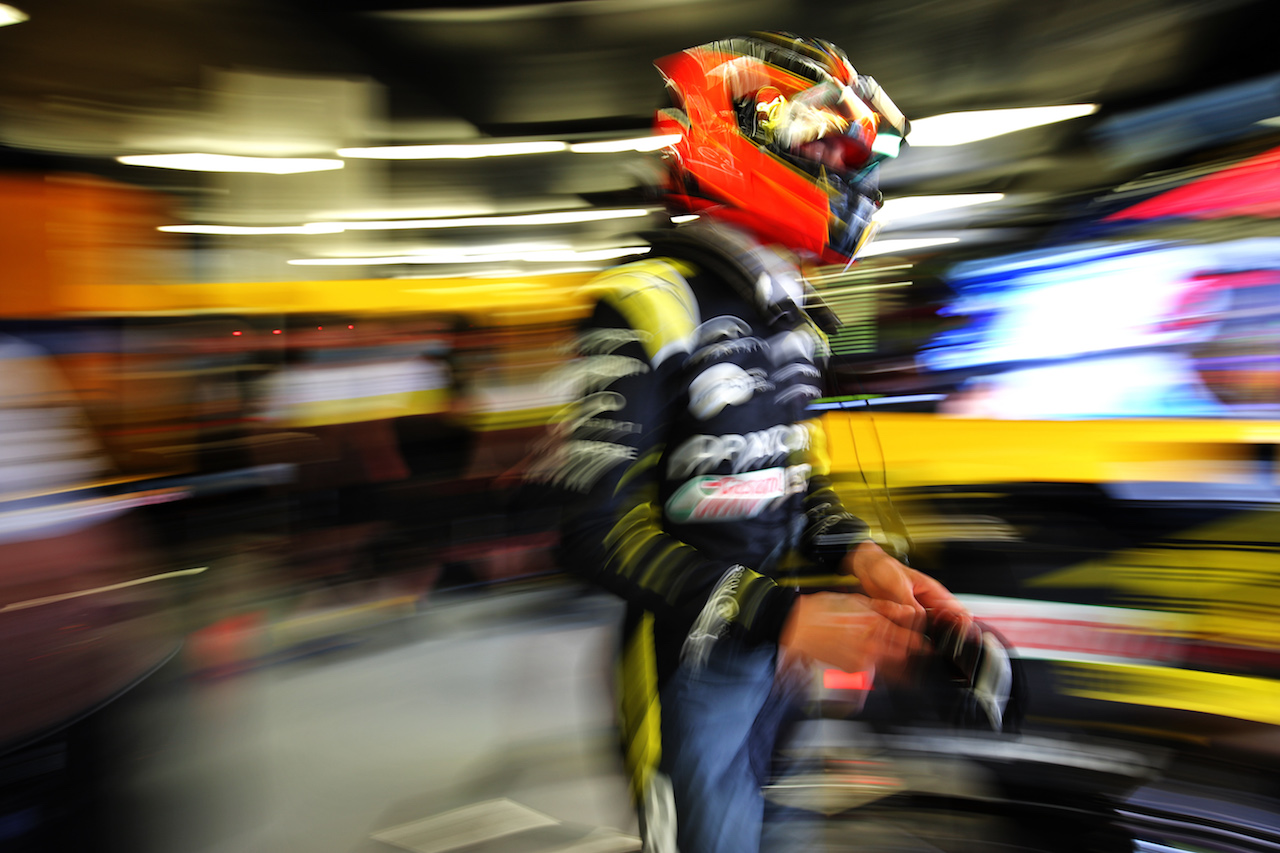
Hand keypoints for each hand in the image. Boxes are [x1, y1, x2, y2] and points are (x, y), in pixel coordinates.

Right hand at [778, 591, 922, 676]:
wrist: (797, 627)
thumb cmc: (823, 610)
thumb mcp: (857, 599)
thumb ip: (885, 607)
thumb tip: (907, 610)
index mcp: (876, 624)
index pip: (910, 639)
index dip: (921, 643)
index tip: (927, 645)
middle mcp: (873, 645)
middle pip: (904, 657)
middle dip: (911, 656)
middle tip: (918, 656)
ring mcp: (863, 660)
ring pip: (892, 670)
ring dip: (900, 669)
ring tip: (905, 669)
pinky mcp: (853, 670)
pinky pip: (874, 675)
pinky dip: (880, 673)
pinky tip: (879, 668)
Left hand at [842, 540, 970, 631]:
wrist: (866, 568)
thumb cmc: (885, 568)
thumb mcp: (899, 584)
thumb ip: (910, 603)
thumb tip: (919, 621)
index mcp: (934, 592)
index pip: (958, 610)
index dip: (963, 624)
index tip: (958, 635)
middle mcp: (928, 604)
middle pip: (945, 625)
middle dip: (941, 637)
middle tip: (929, 644)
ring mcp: (917, 612)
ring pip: (927, 631)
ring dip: (922, 638)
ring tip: (911, 643)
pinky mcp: (904, 619)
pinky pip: (910, 631)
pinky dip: (908, 637)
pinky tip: (900, 640)